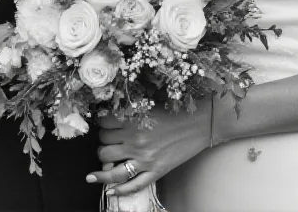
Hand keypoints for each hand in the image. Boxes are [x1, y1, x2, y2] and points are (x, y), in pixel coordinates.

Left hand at [85, 101, 211, 197]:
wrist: (200, 122)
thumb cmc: (175, 110)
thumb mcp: (148, 105)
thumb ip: (129, 112)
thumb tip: (110, 119)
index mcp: (133, 120)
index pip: (103, 125)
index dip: (102, 125)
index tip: (105, 125)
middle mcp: (135, 140)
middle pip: (104, 148)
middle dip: (103, 146)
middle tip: (109, 144)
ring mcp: (144, 158)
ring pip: (111, 170)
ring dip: (103, 169)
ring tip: (97, 171)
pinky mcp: (155, 171)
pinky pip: (132, 185)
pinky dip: (118, 190)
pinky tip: (109, 190)